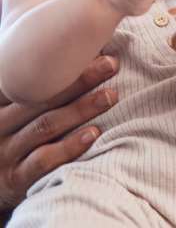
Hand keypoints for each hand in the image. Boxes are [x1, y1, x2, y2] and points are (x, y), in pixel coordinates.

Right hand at [0, 56, 117, 212]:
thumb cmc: (12, 134)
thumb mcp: (15, 107)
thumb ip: (38, 85)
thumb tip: (89, 52)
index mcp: (0, 102)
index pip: (29, 77)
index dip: (62, 62)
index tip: (95, 50)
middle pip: (41, 98)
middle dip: (80, 79)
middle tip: (111, 65)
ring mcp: (5, 152)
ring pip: (46, 126)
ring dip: (81, 109)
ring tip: (110, 96)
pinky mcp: (15, 179)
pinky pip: (43, 161)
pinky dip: (69, 147)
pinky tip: (93, 133)